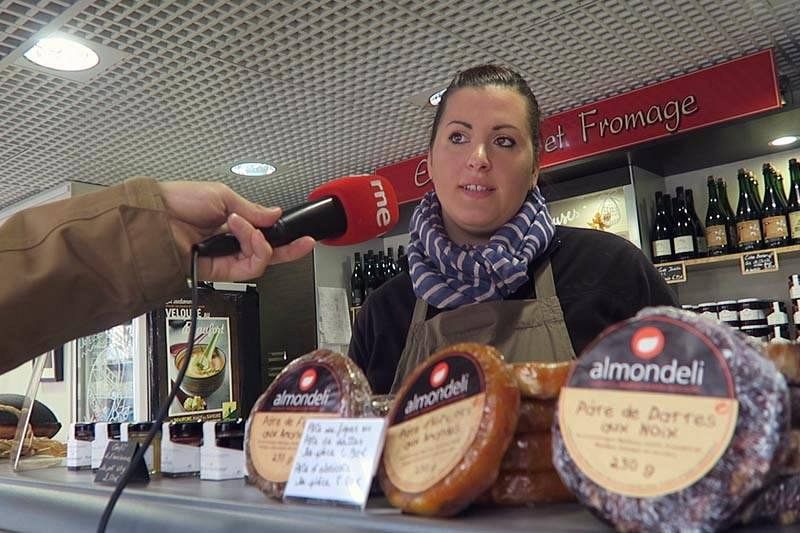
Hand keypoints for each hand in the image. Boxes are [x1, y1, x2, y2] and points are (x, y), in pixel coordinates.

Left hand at [159, 181, 314, 280]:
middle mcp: (229, 242)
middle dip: (287, 248)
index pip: (264, 233)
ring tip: (244, 226)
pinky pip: (249, 268)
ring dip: (259, 241)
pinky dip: (252, 249)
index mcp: (230, 221)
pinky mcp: (220, 271)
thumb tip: (274, 214)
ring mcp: (226, 258)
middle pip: (267, 252)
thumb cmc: (177, 202)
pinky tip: (243, 233)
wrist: (155, 218)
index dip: (283, 235)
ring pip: (260, 260)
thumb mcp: (221, 195)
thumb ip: (251, 209)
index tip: (301, 234)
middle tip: (302, 242)